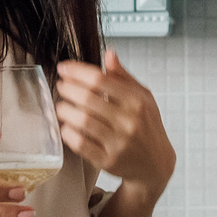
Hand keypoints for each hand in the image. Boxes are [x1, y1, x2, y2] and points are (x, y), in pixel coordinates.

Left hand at [55, 50, 174, 190]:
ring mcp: (118, 143)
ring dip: (64, 110)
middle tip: (60, 86)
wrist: (156, 164)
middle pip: (88, 99)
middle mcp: (129, 121)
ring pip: (81, 121)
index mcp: (137, 102)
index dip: (77, 72)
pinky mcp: (108, 161)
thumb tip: (108, 53)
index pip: (100, 80)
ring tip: (61, 106)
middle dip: (68, 89)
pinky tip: (66, 126)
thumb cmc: (146, 126)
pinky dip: (68, 132)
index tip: (64, 68)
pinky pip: (80, 144)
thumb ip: (123, 76)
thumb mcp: (143, 97)